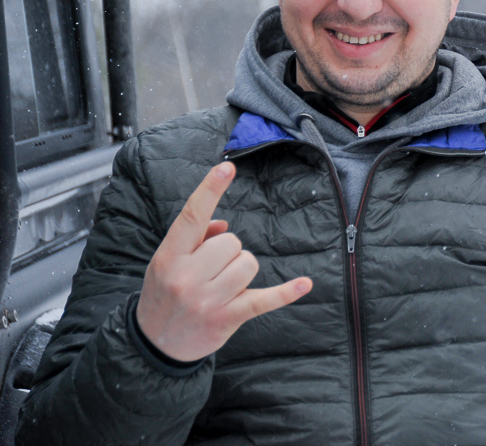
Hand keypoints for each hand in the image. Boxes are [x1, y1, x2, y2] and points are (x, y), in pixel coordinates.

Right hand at [136, 162, 311, 361]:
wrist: (154, 344)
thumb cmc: (165, 293)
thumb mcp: (168, 261)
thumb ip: (196, 237)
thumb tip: (224, 226)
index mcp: (168, 256)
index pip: (191, 216)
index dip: (210, 190)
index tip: (227, 167)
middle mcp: (185, 277)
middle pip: (231, 242)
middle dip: (228, 252)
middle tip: (211, 271)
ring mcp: (206, 301)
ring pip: (247, 264)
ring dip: (241, 272)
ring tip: (222, 288)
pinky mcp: (227, 318)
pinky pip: (264, 300)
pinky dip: (286, 293)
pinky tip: (305, 284)